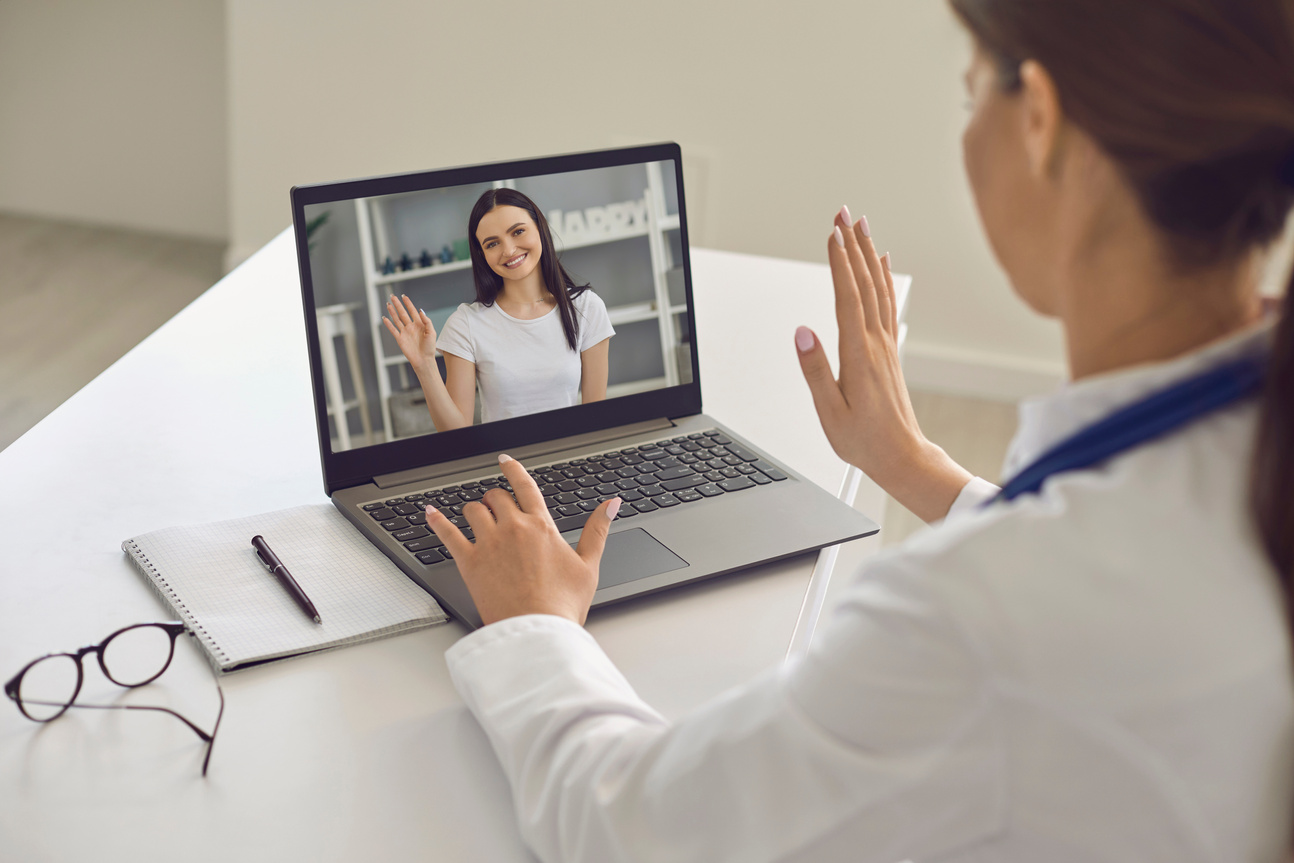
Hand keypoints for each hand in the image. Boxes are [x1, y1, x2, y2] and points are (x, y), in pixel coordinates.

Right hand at [383, 294, 436, 372]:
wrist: (424, 360)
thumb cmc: (430, 347)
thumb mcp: (432, 333)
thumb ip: (427, 321)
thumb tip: (421, 310)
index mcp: (419, 324)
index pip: (412, 311)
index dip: (408, 303)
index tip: (404, 296)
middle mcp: (411, 327)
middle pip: (403, 313)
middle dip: (398, 305)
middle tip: (392, 296)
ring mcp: (405, 332)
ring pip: (397, 319)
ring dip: (392, 312)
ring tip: (388, 304)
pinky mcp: (400, 339)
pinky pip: (393, 330)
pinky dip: (388, 324)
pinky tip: (384, 318)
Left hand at [426, 455, 620, 625]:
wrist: (536, 631)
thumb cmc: (562, 604)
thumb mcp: (589, 565)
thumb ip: (597, 530)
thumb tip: (611, 504)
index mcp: (541, 526)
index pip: (525, 486)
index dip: (513, 470)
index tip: (505, 460)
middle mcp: (513, 528)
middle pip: (497, 497)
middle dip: (497, 499)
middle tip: (498, 507)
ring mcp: (488, 543)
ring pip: (473, 510)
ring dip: (475, 510)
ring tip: (477, 517)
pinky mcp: (469, 562)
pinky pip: (447, 533)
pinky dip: (437, 521)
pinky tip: (430, 513)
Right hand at [796, 207, 970, 521]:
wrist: (902, 456)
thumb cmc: (863, 440)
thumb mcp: (829, 411)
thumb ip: (815, 370)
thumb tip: (802, 331)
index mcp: (858, 354)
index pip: (846, 297)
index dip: (839, 263)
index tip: (831, 233)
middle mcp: (876, 342)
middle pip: (865, 283)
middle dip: (853, 245)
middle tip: (843, 213)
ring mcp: (886, 344)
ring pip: (878, 288)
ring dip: (868, 254)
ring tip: (861, 226)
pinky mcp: (889, 350)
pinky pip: (887, 304)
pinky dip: (883, 279)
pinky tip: (881, 265)